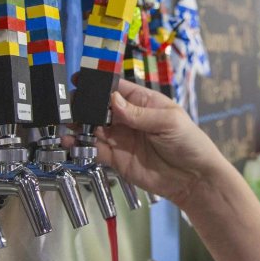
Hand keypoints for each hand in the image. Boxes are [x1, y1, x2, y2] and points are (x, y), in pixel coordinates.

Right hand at [82, 79, 227, 208]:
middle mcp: (129, 119)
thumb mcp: (169, 122)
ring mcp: (121, 138)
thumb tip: (113, 100)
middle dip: (84, 105)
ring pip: (93, 128)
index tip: (81, 81)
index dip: (99, 85)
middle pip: (100, 108)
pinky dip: (80, 146)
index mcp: (144, 103)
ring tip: (66, 123)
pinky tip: (70, 141)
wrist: (193, 179)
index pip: (117, 89)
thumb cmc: (189, 144)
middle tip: (70, 106)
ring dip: (78, 125)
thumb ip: (139, 113)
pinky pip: (94, 150)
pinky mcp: (116, 158)